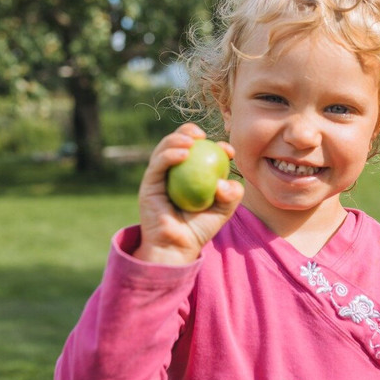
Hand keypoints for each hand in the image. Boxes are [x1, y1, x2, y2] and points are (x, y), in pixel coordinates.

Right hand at [134, 123, 243, 264]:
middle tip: (203, 134)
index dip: (214, 146)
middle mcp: (174, 172)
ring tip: (192, 141)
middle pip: (178, 143)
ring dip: (177, 138)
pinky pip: (158, 164)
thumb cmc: (199, 230)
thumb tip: (226, 180)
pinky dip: (170, 154)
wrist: (176, 248)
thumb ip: (231, 195)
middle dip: (189, 131)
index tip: (229, 150)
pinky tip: (184, 153)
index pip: (200, 153)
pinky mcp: (148, 184)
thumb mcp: (223, 211)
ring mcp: (160, 177)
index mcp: (190, 175)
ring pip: (165, 148)